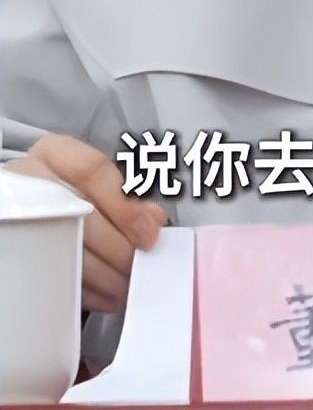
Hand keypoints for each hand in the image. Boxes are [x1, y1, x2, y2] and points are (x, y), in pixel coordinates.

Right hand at [7, 133, 168, 311]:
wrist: (38, 204)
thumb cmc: (75, 189)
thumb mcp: (97, 179)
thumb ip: (128, 194)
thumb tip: (154, 222)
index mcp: (55, 154)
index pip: (92, 172)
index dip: (125, 204)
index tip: (151, 232)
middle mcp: (33, 181)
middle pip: (82, 216)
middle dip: (118, 247)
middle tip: (140, 265)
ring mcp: (22, 217)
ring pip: (67, 250)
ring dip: (105, 275)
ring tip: (128, 285)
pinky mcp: (20, 252)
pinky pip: (54, 276)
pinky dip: (87, 291)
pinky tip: (108, 296)